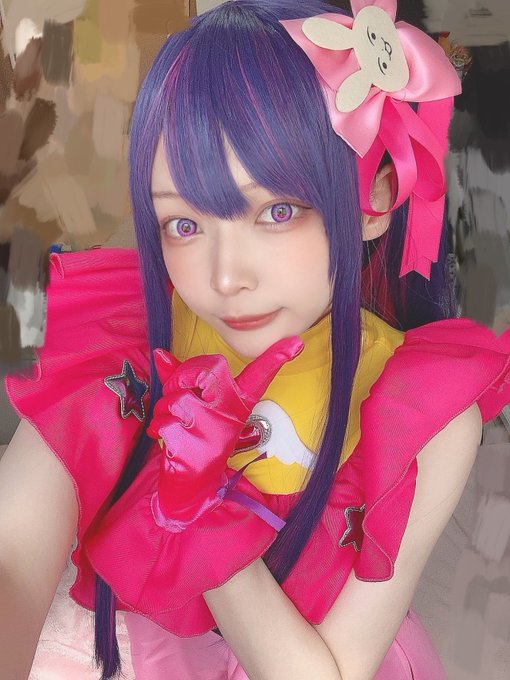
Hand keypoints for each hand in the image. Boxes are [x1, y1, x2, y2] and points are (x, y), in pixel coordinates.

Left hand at [147, 336, 303, 530]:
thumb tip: (160, 353)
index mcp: (237, 402)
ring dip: (164, 409)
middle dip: (180, 377)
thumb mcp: (196, 404)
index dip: (275, 358)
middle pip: (206, 371)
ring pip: (177, 397)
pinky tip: (167, 439)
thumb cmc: (194, 435)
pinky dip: (158, 427)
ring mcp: (213, 430)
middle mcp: (231, 414)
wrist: (190, 484)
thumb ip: (183, 378)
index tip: (296, 343)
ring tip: (174, 424)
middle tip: (177, 394)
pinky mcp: (193, 445)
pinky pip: (164, 420)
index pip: (259, 376)